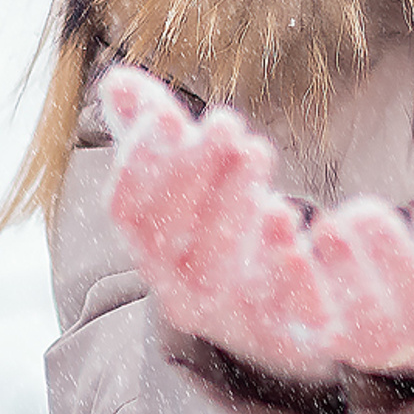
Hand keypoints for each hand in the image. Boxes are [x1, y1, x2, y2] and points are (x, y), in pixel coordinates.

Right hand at [98, 65, 336, 380]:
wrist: (281, 315)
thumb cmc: (222, 224)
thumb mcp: (189, 173)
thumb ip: (153, 126)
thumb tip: (117, 80)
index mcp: (152, 250)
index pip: (126, 213)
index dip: (138, 165)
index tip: (167, 116)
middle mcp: (181, 291)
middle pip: (170, 241)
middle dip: (195, 176)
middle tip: (228, 122)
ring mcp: (229, 318)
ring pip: (218, 274)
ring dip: (233, 209)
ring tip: (259, 151)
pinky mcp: (285, 333)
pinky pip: (279, 314)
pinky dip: (285, 272)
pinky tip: (295, 222)